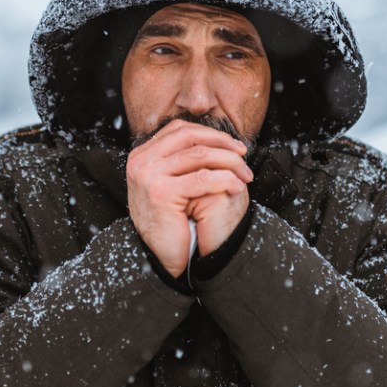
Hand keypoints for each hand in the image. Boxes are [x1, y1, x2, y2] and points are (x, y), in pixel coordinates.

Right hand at [126, 119, 252, 277]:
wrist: (158, 257)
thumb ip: (179, 161)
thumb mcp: (169, 184)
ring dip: (229, 162)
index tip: (232, 145)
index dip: (210, 133)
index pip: (179, 129)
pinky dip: (225, 180)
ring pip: (199, 155)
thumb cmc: (169, 223)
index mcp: (141, 156)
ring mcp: (148, 175)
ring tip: (245, 174)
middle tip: (243, 154)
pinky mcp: (161, 193)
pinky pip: (203, 178)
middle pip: (189, 136)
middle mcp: (140, 161)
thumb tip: (213, 139)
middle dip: (222, 142)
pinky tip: (237, 187)